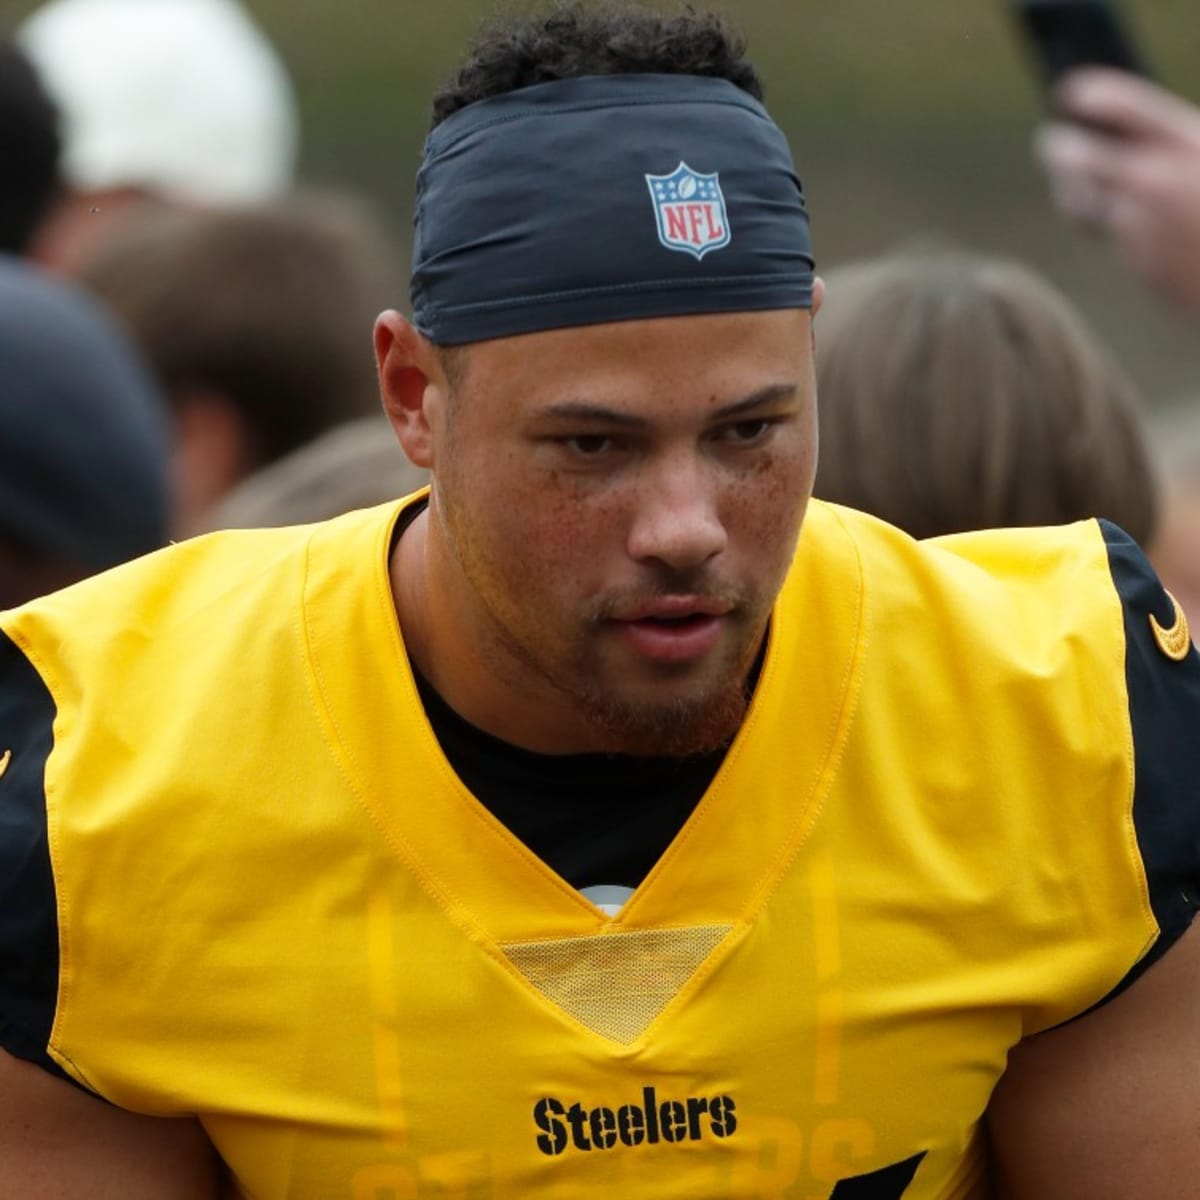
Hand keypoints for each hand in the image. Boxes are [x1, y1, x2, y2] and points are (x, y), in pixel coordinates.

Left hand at [1035, 69, 1199, 319]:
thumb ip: (1172, 146)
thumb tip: (1119, 138)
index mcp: (1189, 143)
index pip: (1127, 106)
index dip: (1093, 94)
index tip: (1067, 90)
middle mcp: (1157, 180)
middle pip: (1079, 157)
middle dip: (1058, 148)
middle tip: (1049, 140)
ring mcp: (1141, 224)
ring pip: (1084, 202)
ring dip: (1073, 190)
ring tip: (1067, 176)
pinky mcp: (1137, 260)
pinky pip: (1111, 234)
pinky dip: (1110, 225)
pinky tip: (1124, 216)